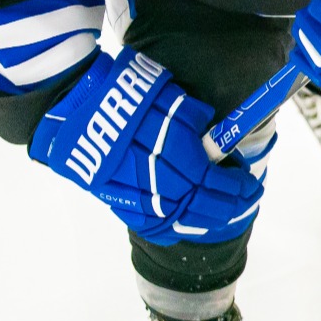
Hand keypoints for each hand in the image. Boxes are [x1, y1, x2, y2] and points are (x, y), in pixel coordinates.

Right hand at [31, 50, 264, 244]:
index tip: (249, 186)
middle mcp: (155, 178)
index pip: (215, 181)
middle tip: (245, 203)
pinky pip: (148, 222)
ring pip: (177, 218)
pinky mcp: (113, 199)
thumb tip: (212, 132)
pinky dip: (171, 227)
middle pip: (200, 204)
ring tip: (222, 216)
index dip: (237, 188)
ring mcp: (133, 193)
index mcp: (173, 150)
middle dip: (227, 207)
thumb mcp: (166, 93)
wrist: (70, 106)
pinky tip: (187, 224)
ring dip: (204, 220)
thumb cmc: (122, 92)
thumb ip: (192, 116)